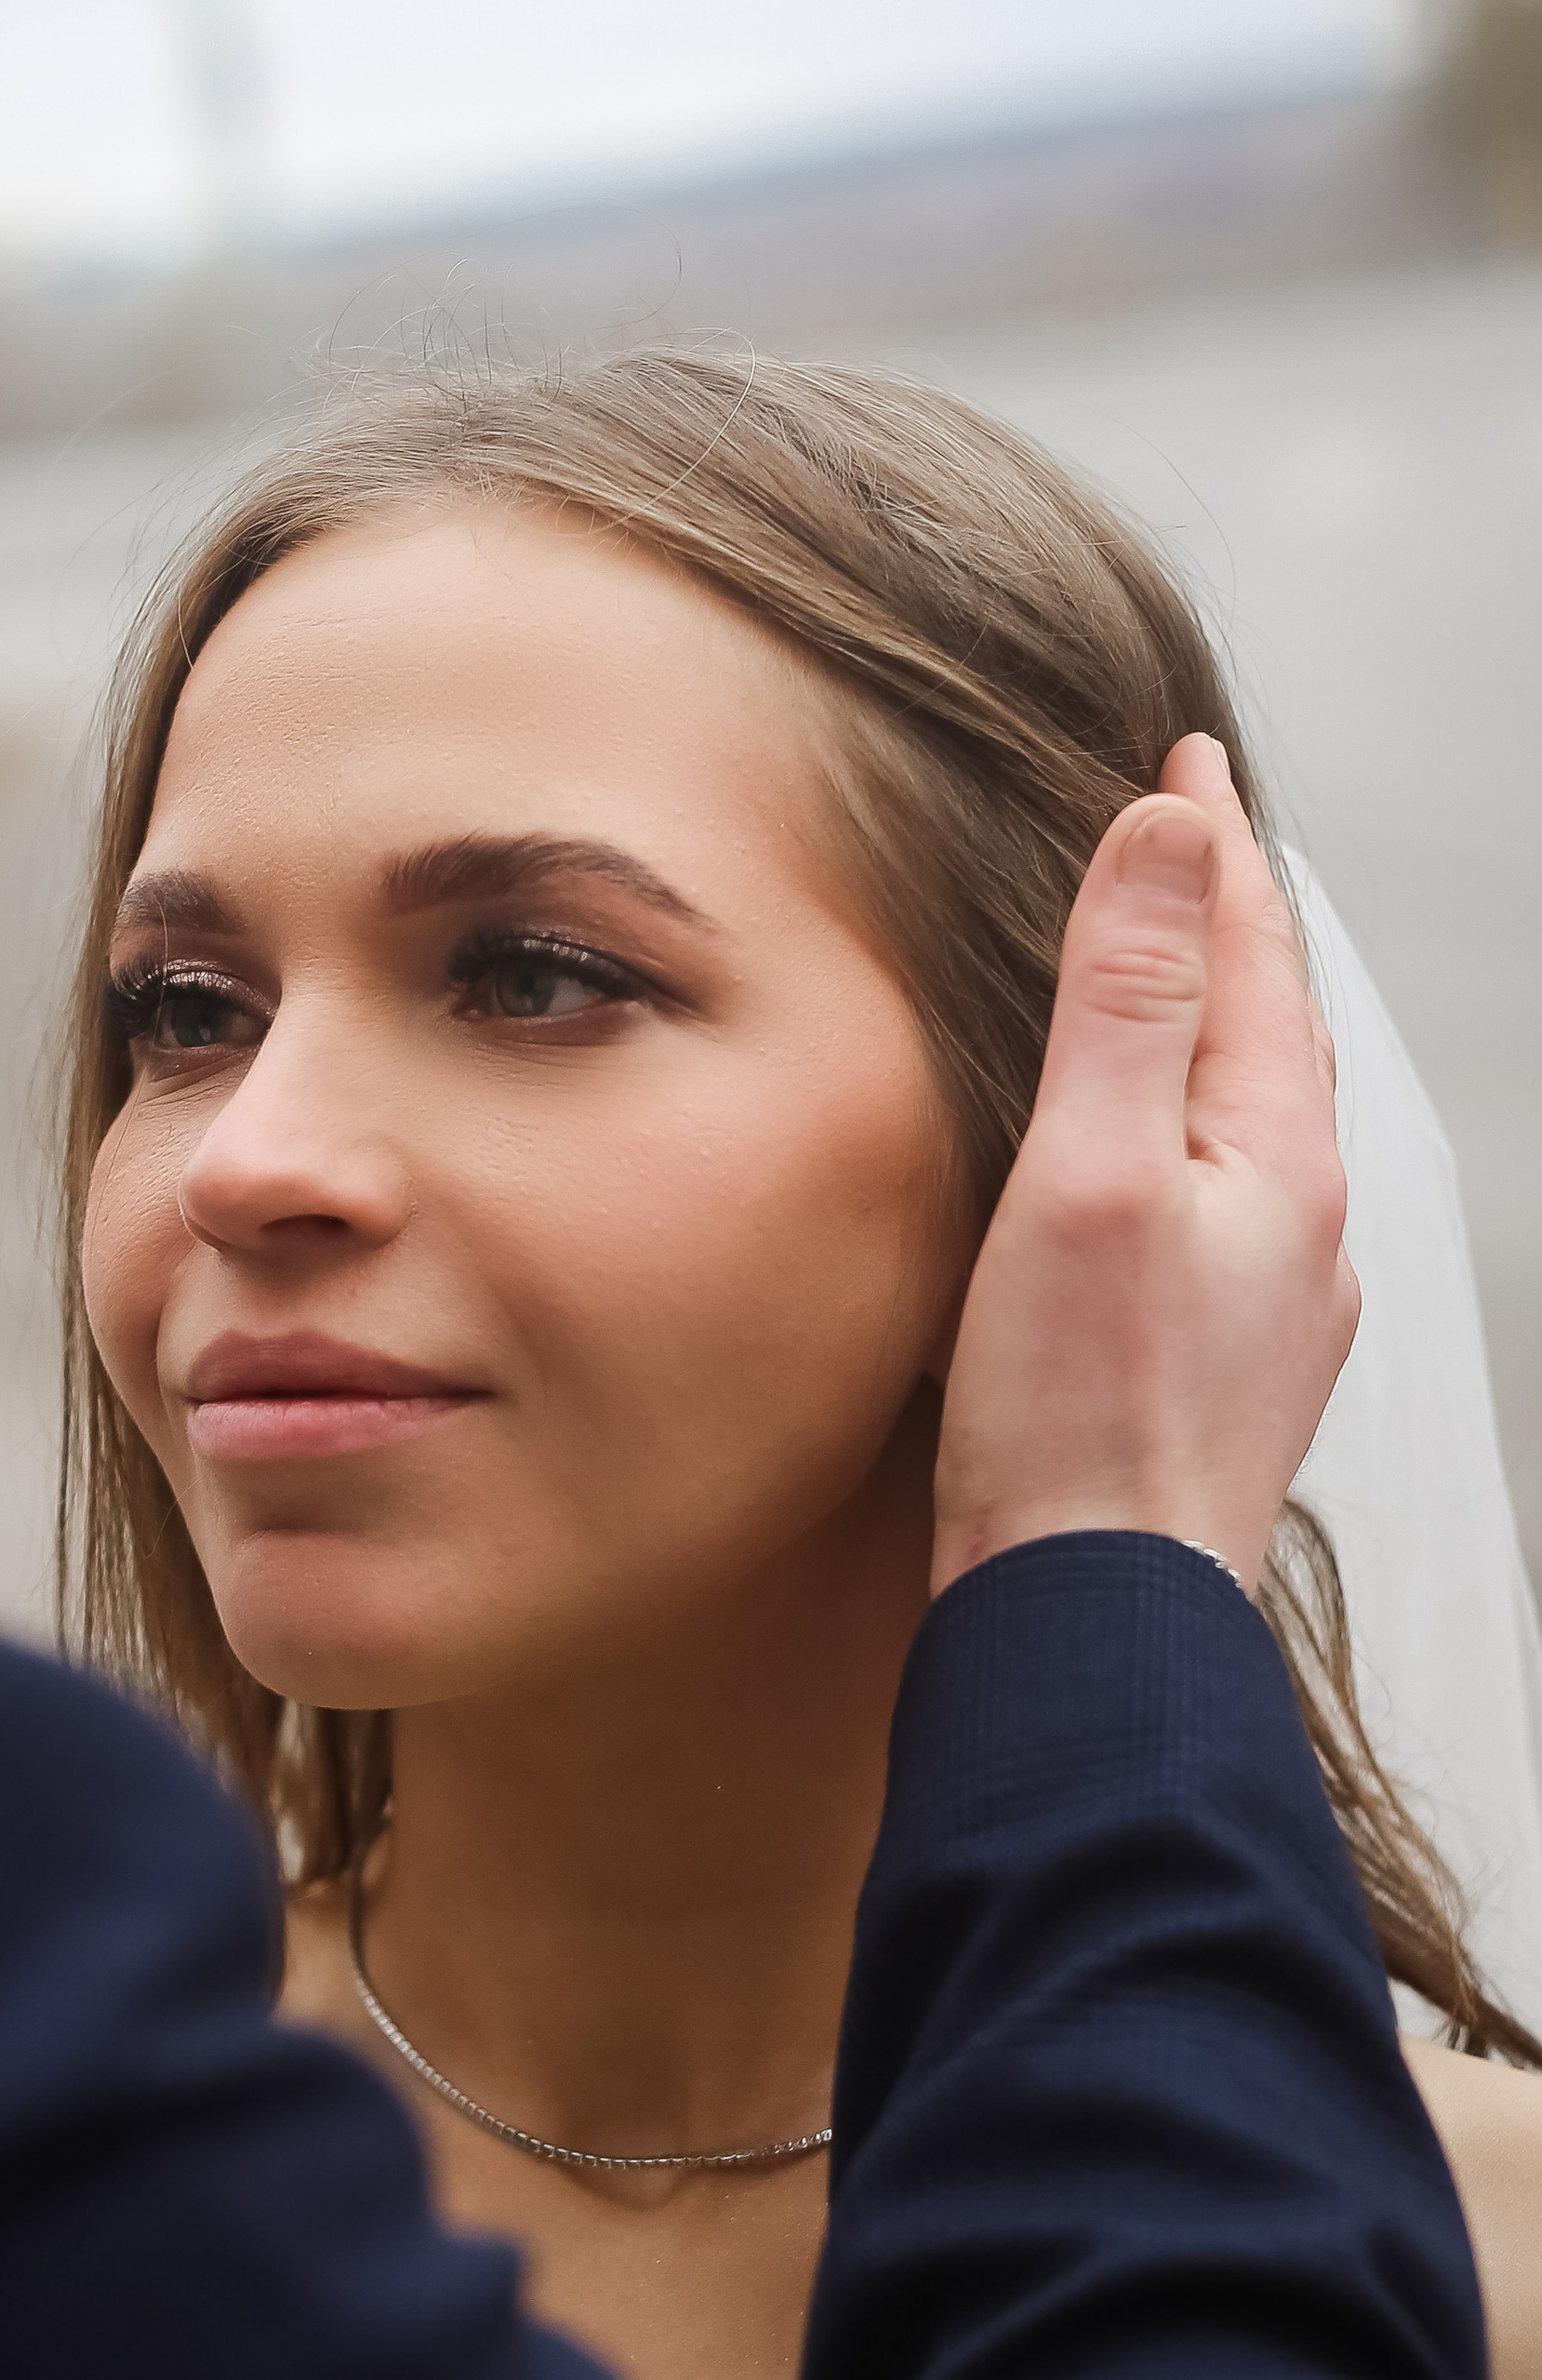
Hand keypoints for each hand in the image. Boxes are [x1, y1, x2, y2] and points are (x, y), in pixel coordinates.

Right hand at [931, 735, 1357, 1596]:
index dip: (1208, 847)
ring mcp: (1268, 1311)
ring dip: (1214, 1037)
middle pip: (1267, 1035)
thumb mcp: (1092, 1173)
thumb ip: (1129, 1001)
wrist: (1092, 1624)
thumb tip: (1169, 834)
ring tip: (1175, 986)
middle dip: (1228, 931)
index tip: (1183, 755)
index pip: (1251, 956)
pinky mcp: (1218, 1377)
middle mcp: (1299, 1231)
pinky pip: (1221, 1210)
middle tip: (1188, 847)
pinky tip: (1150, 1173)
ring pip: (1250, 1127)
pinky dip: (1188, 1139)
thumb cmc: (1080, 1421)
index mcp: (1276, 1162)